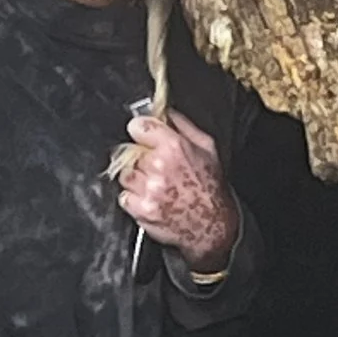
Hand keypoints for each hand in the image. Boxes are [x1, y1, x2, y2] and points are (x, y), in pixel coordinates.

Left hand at [116, 109, 238, 271]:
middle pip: (129, 151)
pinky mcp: (142, 209)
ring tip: (155, 184)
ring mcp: (149, 189)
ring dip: (136, 178)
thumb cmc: (211, 187)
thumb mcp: (207, 148)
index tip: (141, 134)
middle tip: (156, 166)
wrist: (213, 225)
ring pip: (125, 174)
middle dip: (140, 157)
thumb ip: (183, 125)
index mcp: (174, 147)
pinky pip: (124, 196)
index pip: (138, 126)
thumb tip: (165, 111)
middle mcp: (159, 166)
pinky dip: (134, 198)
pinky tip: (151, 198)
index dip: (139, 130)